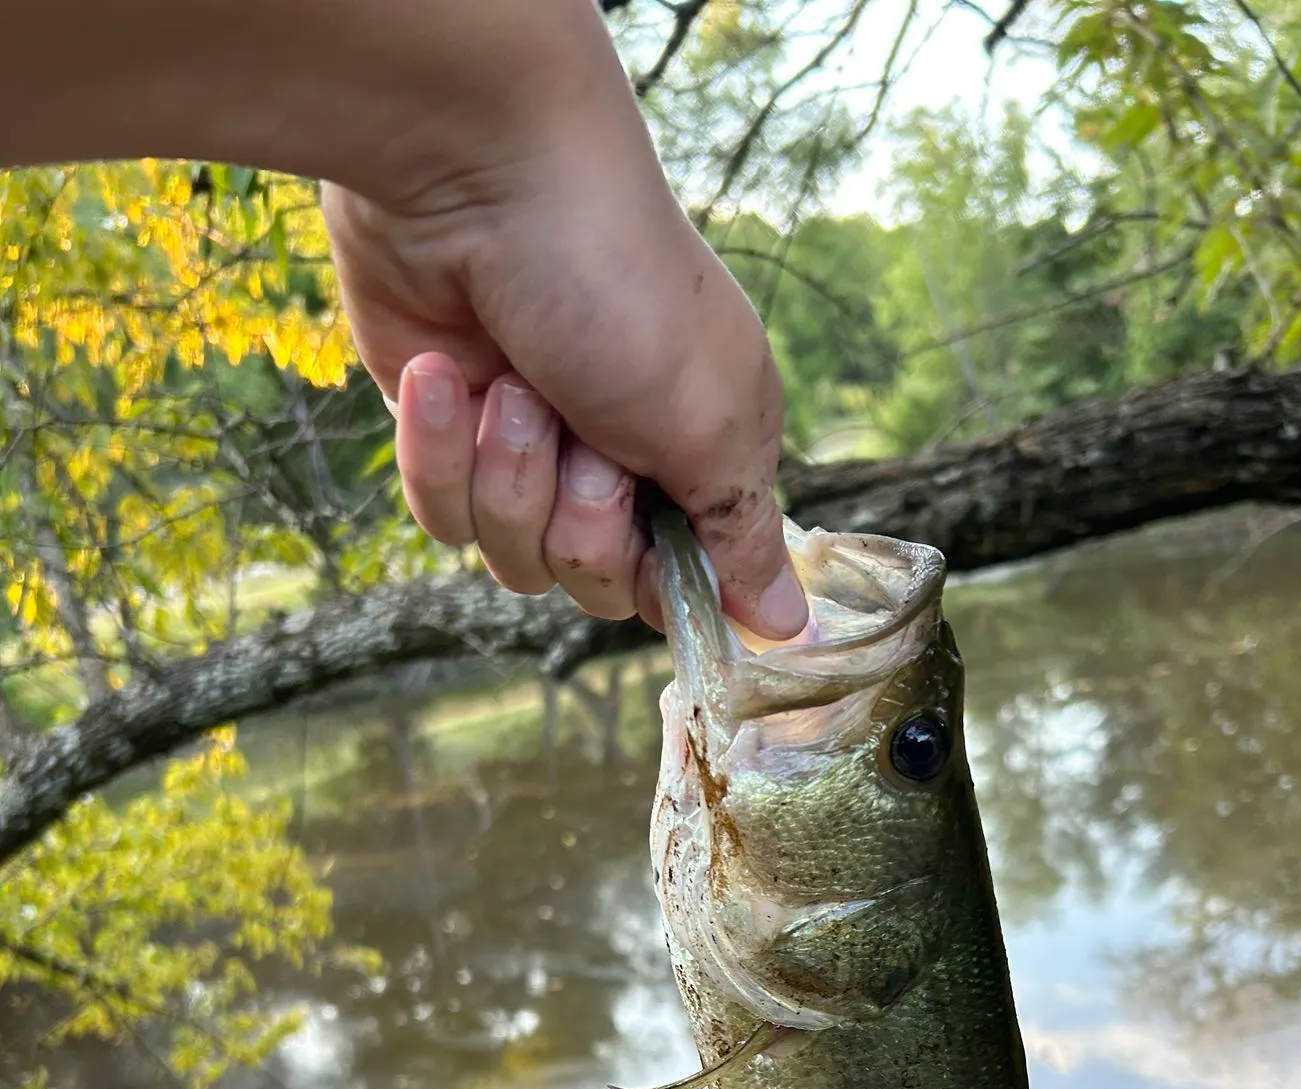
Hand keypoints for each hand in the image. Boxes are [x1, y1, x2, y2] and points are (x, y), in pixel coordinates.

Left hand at [322, 83, 806, 637]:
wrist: (480, 178)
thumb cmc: (621, 290)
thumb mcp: (712, 423)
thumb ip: (744, 536)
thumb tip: (789, 628)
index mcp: (700, 460)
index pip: (682, 585)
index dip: (660, 583)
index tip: (652, 540)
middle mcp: (619, 466)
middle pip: (593, 585)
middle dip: (582, 520)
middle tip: (587, 432)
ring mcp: (528, 455)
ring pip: (511, 558)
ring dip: (511, 474)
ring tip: (515, 384)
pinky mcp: (446, 439)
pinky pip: (442, 513)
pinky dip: (440, 449)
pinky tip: (440, 371)